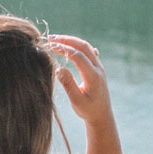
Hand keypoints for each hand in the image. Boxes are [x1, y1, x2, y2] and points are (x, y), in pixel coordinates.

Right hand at [48, 33, 121, 153]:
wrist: (102, 115)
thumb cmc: (88, 110)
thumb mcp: (76, 100)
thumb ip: (68, 84)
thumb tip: (59, 68)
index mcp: (93, 76)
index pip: (78, 56)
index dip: (64, 49)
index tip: (50, 46)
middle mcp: (98, 68)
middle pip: (83, 46)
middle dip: (67, 40)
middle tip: (51, 38)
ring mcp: (99, 67)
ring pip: (86, 47)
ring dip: (72, 41)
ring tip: (57, 39)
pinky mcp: (97, 68)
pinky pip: (89, 52)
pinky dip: (78, 46)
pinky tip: (71, 45)